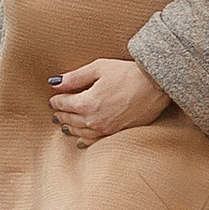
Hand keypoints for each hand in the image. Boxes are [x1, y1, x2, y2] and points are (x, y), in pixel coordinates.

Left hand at [48, 56, 169, 142]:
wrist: (155, 86)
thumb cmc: (128, 73)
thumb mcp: (98, 68)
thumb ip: (74, 77)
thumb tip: (54, 83)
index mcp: (87, 102)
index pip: (62, 103)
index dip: (56, 100)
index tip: (53, 97)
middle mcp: (93, 120)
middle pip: (69, 119)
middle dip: (60, 113)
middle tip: (55, 111)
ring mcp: (105, 129)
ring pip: (79, 132)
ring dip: (69, 127)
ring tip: (63, 124)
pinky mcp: (116, 134)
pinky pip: (93, 141)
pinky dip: (83, 140)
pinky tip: (79, 140)